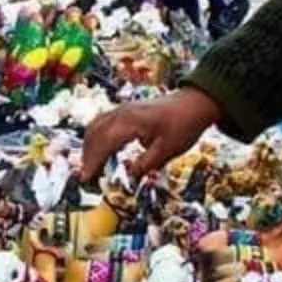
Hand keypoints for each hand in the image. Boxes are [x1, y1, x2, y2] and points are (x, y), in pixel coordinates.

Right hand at [79, 89, 222, 180]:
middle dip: (87, 156)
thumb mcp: (168, 149)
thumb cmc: (184, 124)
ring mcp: (122, 109)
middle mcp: (122, 112)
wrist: (195, 103)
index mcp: (131, 122)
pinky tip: (100, 150)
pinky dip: (96, 137)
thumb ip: (146, 164)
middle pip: (94, 133)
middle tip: (87, 176)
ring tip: (91, 166)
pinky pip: (102, 122)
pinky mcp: (125, 110)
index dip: (93, 161)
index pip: (103, 142)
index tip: (86, 178)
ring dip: (90, 146)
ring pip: (95, 126)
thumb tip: (130, 175)